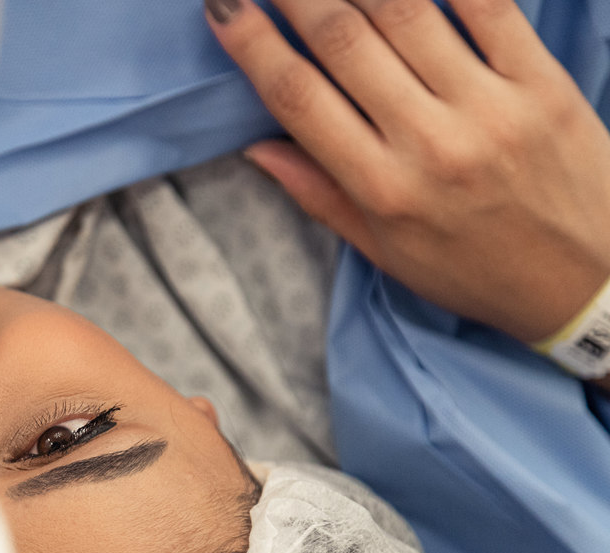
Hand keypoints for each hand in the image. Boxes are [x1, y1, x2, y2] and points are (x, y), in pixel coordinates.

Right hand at [204, 0, 609, 345]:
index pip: (299, 99)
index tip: (223, 8)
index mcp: (383, 191)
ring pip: (406, 12)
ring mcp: (490, 107)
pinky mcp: (542, 82)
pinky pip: (488, 6)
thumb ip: (322, 196)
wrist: (588, 283)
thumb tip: (257, 146)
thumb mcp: (386, 254)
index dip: (253, 45)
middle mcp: (430, 144)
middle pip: (344, 42)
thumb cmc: (476, 272)